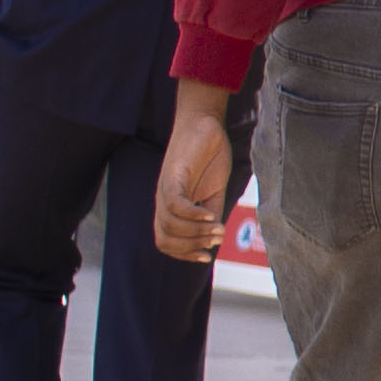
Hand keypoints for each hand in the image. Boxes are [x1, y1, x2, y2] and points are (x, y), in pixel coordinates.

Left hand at [151, 104, 241, 262]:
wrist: (204, 123)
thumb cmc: (208, 156)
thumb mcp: (213, 192)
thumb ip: (211, 214)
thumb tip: (215, 240)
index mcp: (171, 208)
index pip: (166, 242)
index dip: (184, 255)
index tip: (207, 256)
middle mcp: (163, 202)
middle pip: (165, 239)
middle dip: (190, 247)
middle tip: (214, 240)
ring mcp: (165, 189)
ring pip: (170, 225)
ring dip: (196, 233)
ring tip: (217, 228)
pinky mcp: (172, 176)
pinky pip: (175, 205)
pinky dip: (193, 215)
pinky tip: (210, 215)